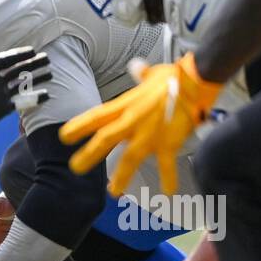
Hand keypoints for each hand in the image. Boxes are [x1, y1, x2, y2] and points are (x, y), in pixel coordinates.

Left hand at [0, 48, 51, 133]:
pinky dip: (33, 98)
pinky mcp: (5, 107)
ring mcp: (2, 93)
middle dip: (32, 64)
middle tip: (47, 58)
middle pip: (17, 69)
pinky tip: (46, 95)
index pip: (6, 60)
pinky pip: (22, 101)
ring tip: (51, 73)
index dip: (18, 55)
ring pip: (22, 83)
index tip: (32, 51)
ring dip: (35, 78)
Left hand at [60, 53, 222, 195]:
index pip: (97, 116)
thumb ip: (142, 74)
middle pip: (106, 139)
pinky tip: (167, 193)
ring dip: (121, 175)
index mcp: (127, 104)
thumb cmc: (175, 76)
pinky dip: (168, 178)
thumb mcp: (154, 74)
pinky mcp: (169, 141)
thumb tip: (138, 67)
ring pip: (130, 157)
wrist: (196, 80)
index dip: (79, 126)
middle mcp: (133, 120)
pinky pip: (166, 164)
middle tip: (76, 168)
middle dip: (90, 154)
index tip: (64, 137)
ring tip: (113, 192)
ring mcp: (150, 133)